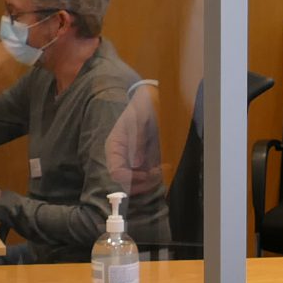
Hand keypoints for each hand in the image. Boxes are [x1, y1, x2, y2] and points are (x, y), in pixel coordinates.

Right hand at [104, 80, 164, 197]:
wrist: (155, 99)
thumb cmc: (142, 107)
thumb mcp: (138, 120)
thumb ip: (136, 141)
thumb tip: (136, 165)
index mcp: (115, 148)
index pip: (116, 172)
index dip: (130, 178)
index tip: (146, 174)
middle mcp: (123, 158)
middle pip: (127, 184)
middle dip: (143, 183)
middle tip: (158, 172)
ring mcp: (135, 162)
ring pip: (140, 184)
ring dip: (153, 181)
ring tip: (165, 167)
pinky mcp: (148, 162)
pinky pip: (151, 177)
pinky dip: (159, 176)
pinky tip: (167, 165)